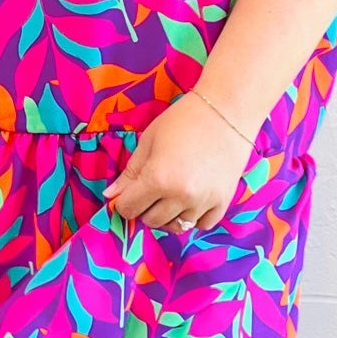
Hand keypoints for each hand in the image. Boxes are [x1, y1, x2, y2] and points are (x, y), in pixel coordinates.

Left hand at [101, 91, 256, 233]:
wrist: (227, 111)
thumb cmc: (183, 120)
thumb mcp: (149, 141)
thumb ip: (130, 172)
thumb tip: (109, 196)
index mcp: (157, 178)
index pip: (128, 209)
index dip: (124, 202)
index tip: (129, 193)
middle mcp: (180, 195)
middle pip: (151, 220)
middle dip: (145, 207)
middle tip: (152, 188)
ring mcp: (204, 201)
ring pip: (176, 226)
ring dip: (169, 214)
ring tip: (172, 193)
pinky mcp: (223, 202)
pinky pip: (202, 225)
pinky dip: (193, 217)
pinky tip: (191, 199)